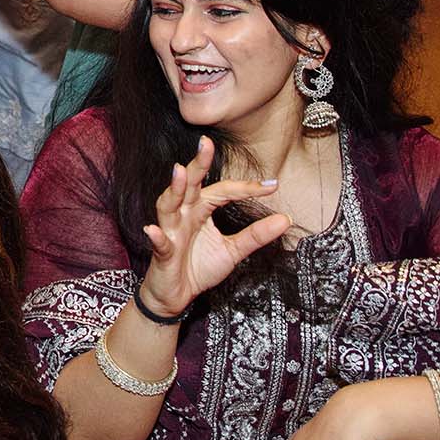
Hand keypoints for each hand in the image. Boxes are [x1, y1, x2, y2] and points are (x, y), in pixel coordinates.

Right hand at [136, 137, 289, 318]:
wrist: (176, 295)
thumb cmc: (199, 267)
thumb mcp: (233, 251)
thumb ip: (255, 235)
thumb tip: (285, 219)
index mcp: (200, 210)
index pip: (222, 191)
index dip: (245, 187)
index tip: (272, 185)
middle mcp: (183, 215)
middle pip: (189, 185)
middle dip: (197, 164)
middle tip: (206, 143)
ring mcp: (170, 231)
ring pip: (168, 205)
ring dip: (173, 189)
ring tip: (180, 172)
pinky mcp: (162, 252)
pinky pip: (159, 242)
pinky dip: (156, 236)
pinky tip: (154, 231)